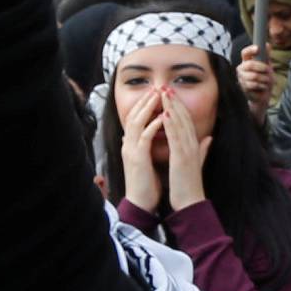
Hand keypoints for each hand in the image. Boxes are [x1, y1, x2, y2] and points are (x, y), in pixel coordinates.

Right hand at [119, 86, 165, 213]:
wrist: (142, 202)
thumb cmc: (147, 183)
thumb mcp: (148, 160)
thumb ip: (148, 146)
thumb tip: (150, 135)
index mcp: (132, 145)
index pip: (136, 119)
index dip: (145, 106)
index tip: (157, 94)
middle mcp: (128, 145)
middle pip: (134, 116)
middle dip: (145, 101)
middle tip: (157, 88)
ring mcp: (131, 150)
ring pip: (136, 122)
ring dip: (148, 108)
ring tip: (158, 95)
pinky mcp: (137, 158)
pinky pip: (144, 137)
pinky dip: (153, 125)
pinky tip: (162, 117)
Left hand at [160, 89, 210, 210]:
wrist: (190, 202)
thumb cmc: (189, 185)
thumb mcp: (196, 163)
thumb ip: (203, 150)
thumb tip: (209, 138)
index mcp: (194, 146)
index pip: (187, 121)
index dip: (180, 106)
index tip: (171, 94)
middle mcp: (193, 145)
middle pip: (184, 118)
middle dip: (175, 102)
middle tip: (167, 86)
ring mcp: (188, 150)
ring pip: (180, 124)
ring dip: (172, 107)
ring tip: (165, 94)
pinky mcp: (182, 158)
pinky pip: (176, 138)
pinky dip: (171, 125)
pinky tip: (165, 114)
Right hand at [236, 45, 272, 123]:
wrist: (263, 95)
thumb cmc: (264, 79)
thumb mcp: (267, 66)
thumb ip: (266, 56)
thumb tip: (268, 44)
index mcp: (246, 61)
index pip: (245, 53)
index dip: (251, 50)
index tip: (258, 48)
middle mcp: (241, 68)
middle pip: (250, 64)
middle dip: (263, 68)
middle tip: (269, 71)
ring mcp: (241, 78)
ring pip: (254, 76)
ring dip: (264, 79)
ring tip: (266, 81)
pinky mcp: (243, 87)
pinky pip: (254, 84)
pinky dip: (262, 86)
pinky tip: (263, 87)